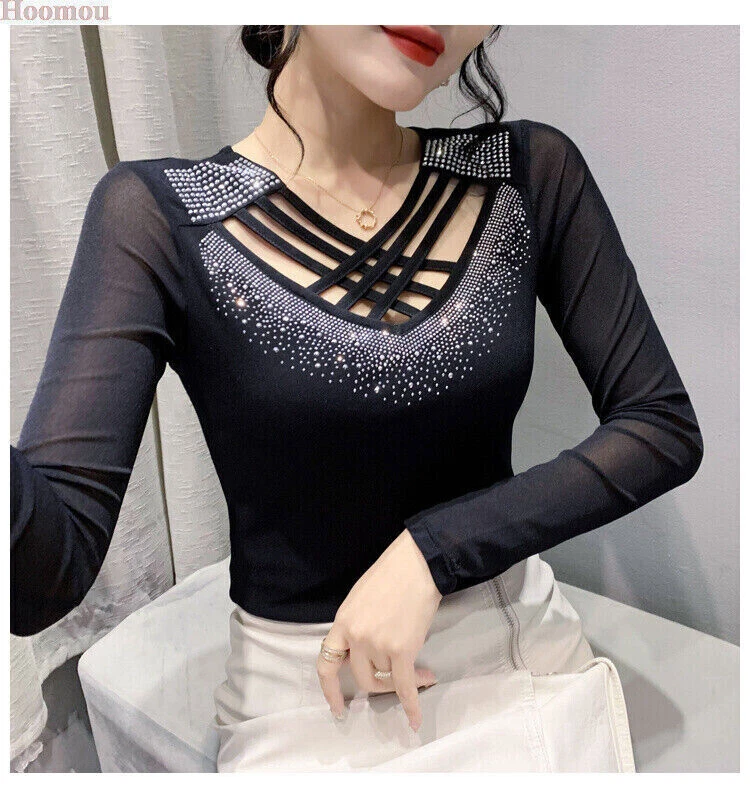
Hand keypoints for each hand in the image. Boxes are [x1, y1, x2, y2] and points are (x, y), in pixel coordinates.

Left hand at [317, 528, 442, 730]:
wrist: (417, 563)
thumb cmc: (392, 574)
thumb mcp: (360, 599)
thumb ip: (356, 626)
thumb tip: (364, 652)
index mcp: (342, 622)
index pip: (327, 664)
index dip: (330, 690)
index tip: (337, 708)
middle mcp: (356, 636)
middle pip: (362, 678)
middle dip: (381, 684)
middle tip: (397, 680)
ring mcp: (377, 644)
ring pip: (388, 677)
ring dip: (406, 680)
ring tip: (423, 672)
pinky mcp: (402, 649)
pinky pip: (404, 686)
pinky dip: (411, 705)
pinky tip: (415, 720)